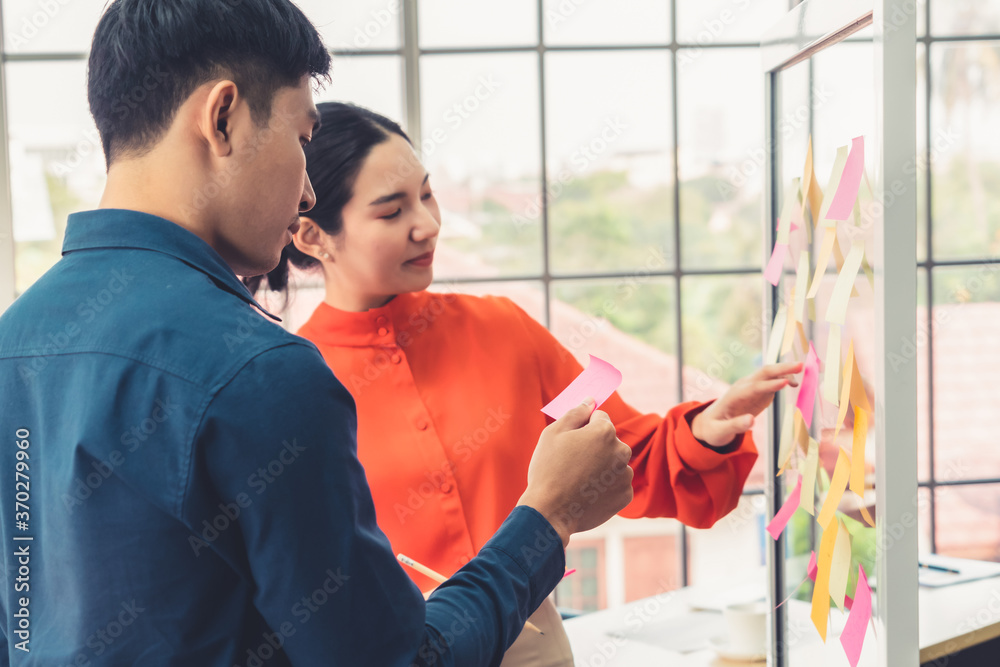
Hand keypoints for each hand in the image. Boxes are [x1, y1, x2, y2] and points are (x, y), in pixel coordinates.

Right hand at [517, 400, 633, 547]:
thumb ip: (576, 413)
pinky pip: (616, 484)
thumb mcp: (553, 433)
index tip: (571, 441)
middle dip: (595, 447)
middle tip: (572, 462)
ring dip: (601, 467)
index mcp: (605, 431)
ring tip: (578, 480)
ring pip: (613, 463)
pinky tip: (587, 493)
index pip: (599, 418)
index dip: (583, 428)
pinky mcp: (625, 495)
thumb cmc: (548, 469)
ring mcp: (626, 475)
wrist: (550, 512)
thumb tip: (590, 401)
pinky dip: (605, 487)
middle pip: (609, 441)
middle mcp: (621, 451)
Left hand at [691, 361, 803, 447]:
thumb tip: (752, 421)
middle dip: (781, 368)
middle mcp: (743, 387)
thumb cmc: (714, 428)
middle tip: (800, 366)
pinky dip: (784, 380)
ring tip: (803, 371)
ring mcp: (751, 387)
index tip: (786, 383)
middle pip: (764, 373)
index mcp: (734, 396)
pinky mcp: (758, 392)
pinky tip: (795, 384)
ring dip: (785, 370)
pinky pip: (772, 382)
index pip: (754, 387)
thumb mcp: (720, 431)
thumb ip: (735, 426)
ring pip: (770, 374)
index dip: (770, 385)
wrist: (710, 423)